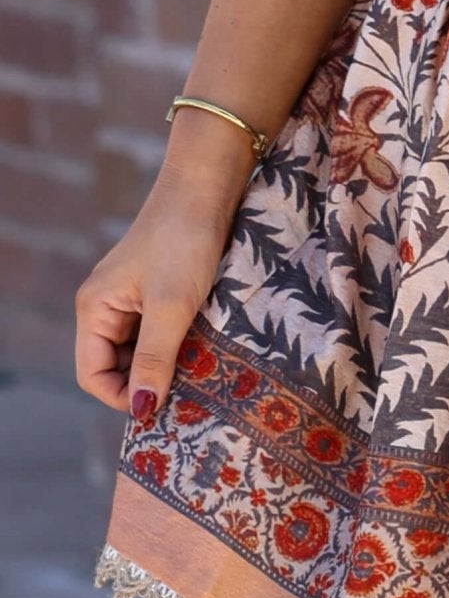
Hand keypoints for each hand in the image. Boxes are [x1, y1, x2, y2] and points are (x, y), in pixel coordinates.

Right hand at [73, 178, 231, 418]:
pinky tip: (202, 345)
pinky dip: (177, 342)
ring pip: (141, 348)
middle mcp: (106, 305)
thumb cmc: (184, 241)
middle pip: (115, 364)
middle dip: (146, 381)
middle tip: (187, 391)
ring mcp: (132, 296)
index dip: (122, 395)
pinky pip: (159, 329)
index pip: (92, 374)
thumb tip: (142, 409)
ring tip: (198, 369)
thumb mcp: (172, 306)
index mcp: (94, 309)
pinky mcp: (158, 289)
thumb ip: (155, 358)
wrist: (207, 187)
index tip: (162, 405)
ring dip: (165, 362)